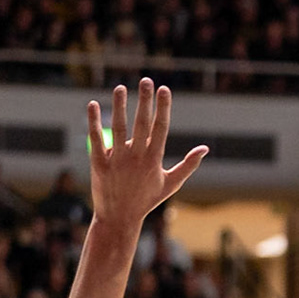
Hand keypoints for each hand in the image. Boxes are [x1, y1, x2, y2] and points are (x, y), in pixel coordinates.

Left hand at [86, 80, 208, 231]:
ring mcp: (117, 160)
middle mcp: (136, 157)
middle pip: (142, 123)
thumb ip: (188, 165)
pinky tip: (93, 104)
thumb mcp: (171, 184)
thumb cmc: (147, 199)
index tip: (164, 90)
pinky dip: (94, 121)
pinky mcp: (99, 163)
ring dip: (119, 105)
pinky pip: (96, 138)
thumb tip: (205, 149)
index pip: (161, 128)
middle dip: (145, 100)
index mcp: (154, 160)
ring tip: (120, 87)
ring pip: (118, 127)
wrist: (119, 217)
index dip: (163, 107)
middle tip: (147, 80)